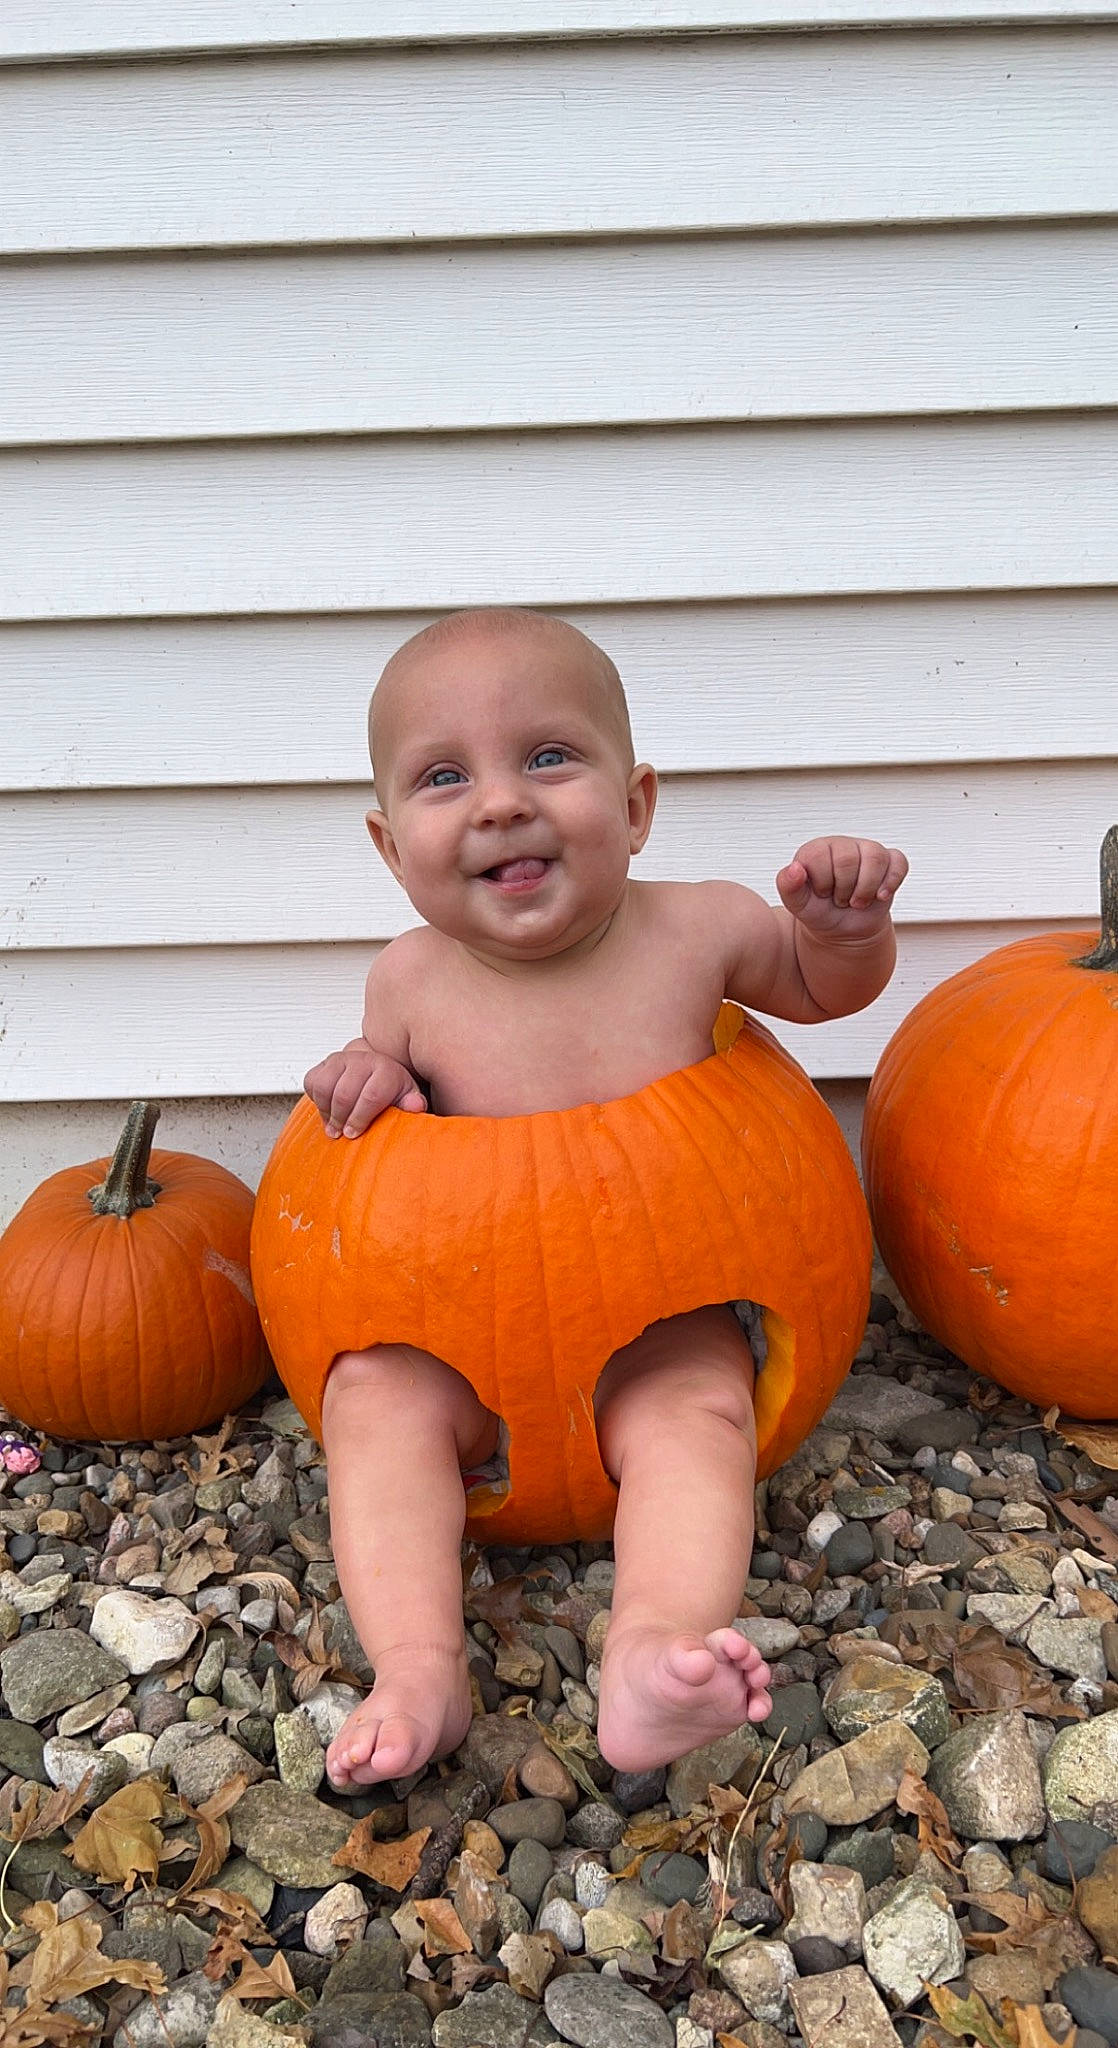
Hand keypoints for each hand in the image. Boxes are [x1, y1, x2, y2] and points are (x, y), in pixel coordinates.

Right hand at [304, 1047, 426, 1136]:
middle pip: (344, 1093)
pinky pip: (311, 1082)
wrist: (377, 1072)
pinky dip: (315, 1099)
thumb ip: (412, 1104)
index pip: (371, 1095)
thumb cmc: (392, 1090)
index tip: (354, 1133)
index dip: (360, 1118)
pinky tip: (327, 1109)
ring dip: (326, 1111)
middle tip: (342, 1133)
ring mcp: (341, 1060)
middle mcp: (362, 1060)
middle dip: (341, 1118)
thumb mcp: (407, 1098)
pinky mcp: (324, 1063)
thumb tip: (415, 1106)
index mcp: (385, 1069)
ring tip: (333, 1125)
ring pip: (323, 1087)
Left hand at [776, 837, 907, 939]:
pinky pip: (898, 862)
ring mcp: (867, 851)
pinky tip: (880, 896)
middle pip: (848, 859)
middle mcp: (842, 845)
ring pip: (874, 857)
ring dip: (866, 889)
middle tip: (840, 900)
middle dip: (844, 889)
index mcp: (816, 850)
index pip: (820, 856)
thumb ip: (788, 886)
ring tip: (857, 901)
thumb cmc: (819, 911)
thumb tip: (794, 869)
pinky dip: (891, 882)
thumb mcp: (797, 905)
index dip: (823, 883)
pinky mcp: (889, 862)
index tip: (822, 894)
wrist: (842, 930)